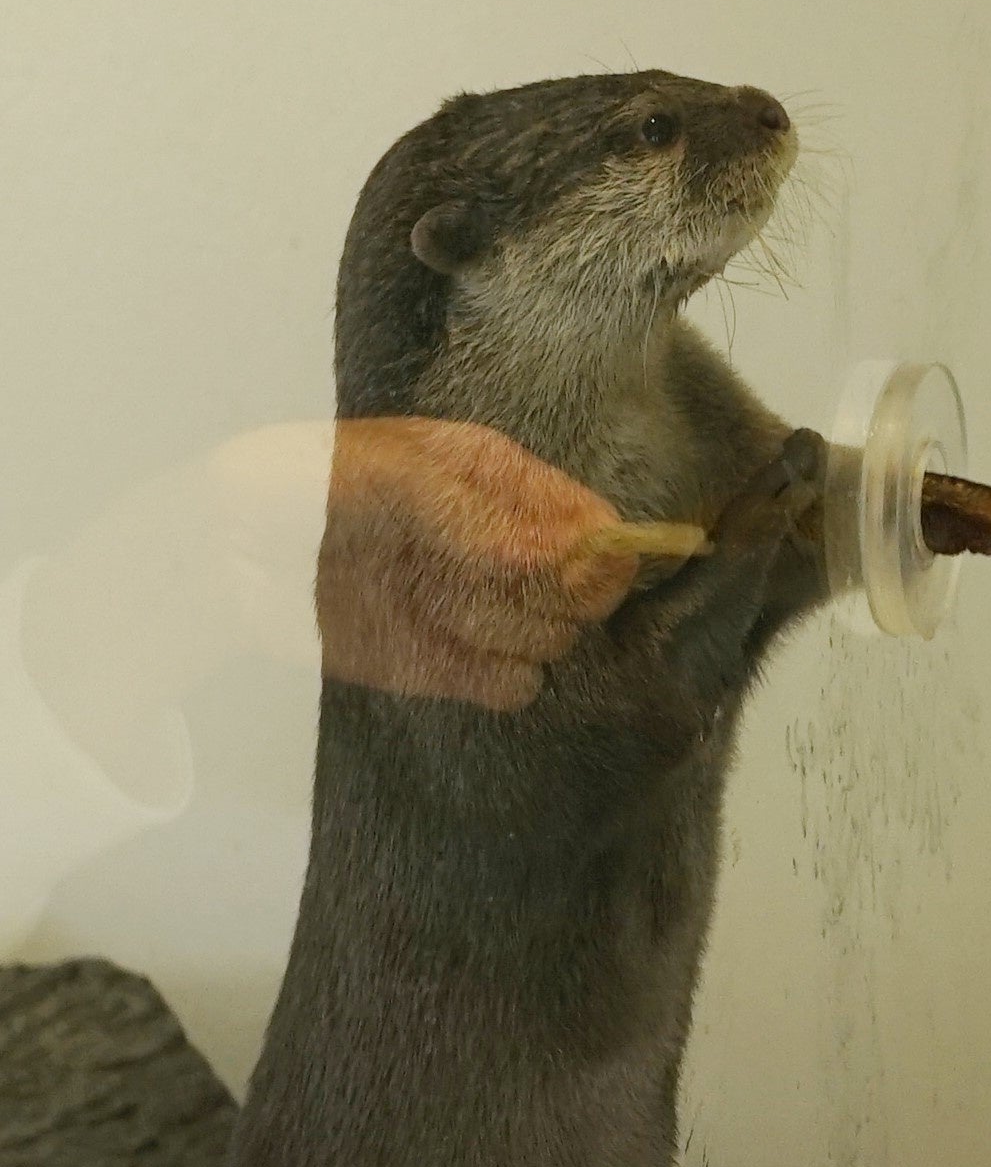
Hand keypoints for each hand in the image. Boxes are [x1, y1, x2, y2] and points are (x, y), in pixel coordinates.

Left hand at [313, 418, 638, 709]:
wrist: (218, 550)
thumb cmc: (304, 485)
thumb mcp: (393, 478)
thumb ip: (478, 517)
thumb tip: (567, 556)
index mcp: (502, 481)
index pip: (594, 523)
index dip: (595, 553)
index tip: (566, 574)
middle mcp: (505, 545)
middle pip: (584, 593)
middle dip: (543, 598)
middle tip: (475, 585)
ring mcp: (478, 607)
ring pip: (549, 642)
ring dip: (502, 632)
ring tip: (433, 608)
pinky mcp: (448, 664)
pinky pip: (512, 688)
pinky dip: (489, 678)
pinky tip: (439, 649)